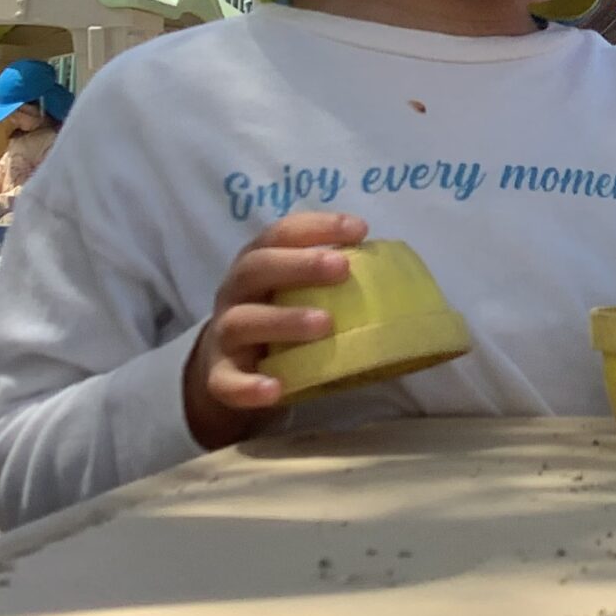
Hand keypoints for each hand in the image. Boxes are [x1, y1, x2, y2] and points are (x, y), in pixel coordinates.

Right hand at [181, 212, 361, 449]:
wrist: (225, 374)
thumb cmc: (276, 322)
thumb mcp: (294, 295)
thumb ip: (328, 282)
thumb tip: (397, 280)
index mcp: (258, 265)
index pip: (280, 234)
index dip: (317, 226)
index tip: (359, 229)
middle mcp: (235, 294)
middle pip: (256, 268)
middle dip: (299, 264)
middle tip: (342, 268)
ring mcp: (223, 336)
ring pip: (242, 322)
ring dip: (284, 320)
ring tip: (324, 325)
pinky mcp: (218, 378)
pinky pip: (227, 382)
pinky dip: (249, 386)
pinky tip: (276, 389)